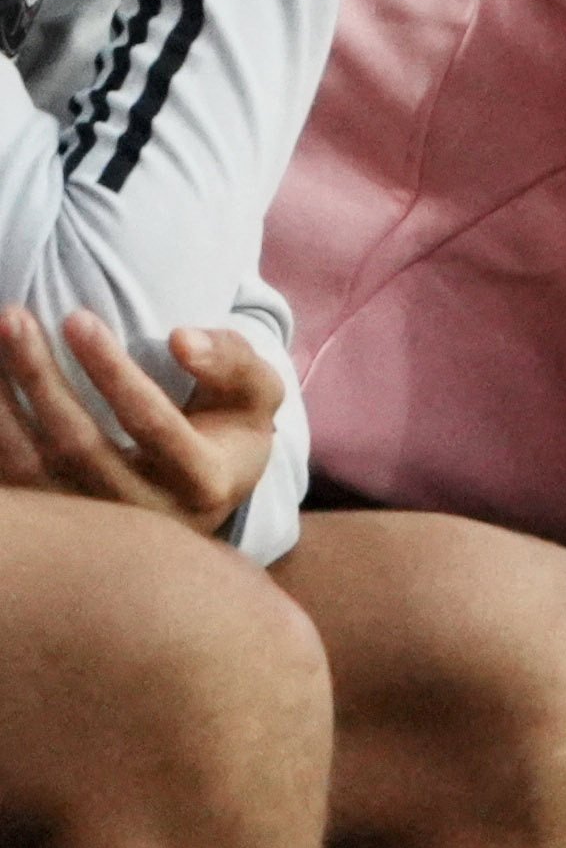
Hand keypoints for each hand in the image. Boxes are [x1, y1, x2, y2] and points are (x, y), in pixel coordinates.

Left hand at [0, 308, 281, 531]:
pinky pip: (16, 486)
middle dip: (40, 378)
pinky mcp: (65, 529)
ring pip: (35, 470)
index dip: (111, 371)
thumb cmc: (231, 427)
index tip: (76, 318)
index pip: (150, 424)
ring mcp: (103, 530)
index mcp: (205, 483)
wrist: (210, 489)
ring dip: (3, 405)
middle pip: (80, 447)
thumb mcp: (257, 391)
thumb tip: (181, 339)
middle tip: (14, 317)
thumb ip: (233, 361)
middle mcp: (151, 518)